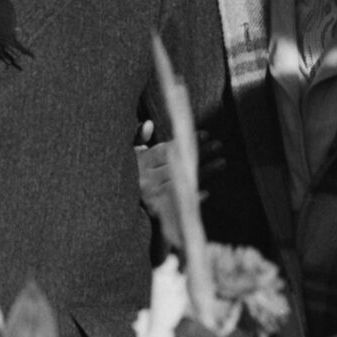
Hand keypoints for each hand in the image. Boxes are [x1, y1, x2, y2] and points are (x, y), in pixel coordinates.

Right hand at [133, 121, 225, 247]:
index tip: (205, 134)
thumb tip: (149, 124)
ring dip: (204, 172)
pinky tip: (206, 193)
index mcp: (139, 164)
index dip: (185, 141)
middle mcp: (146, 180)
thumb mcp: (128, 155)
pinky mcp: (157, 213)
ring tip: (223, 162)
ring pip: (182, 182)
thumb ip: (138, 139)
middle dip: (200, 153)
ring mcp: (152, 197)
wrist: (114, 206)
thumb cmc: (124, 175)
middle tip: (219, 144)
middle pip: (178, 164)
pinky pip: (178, 204)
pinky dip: (191, 198)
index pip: (166, 150)